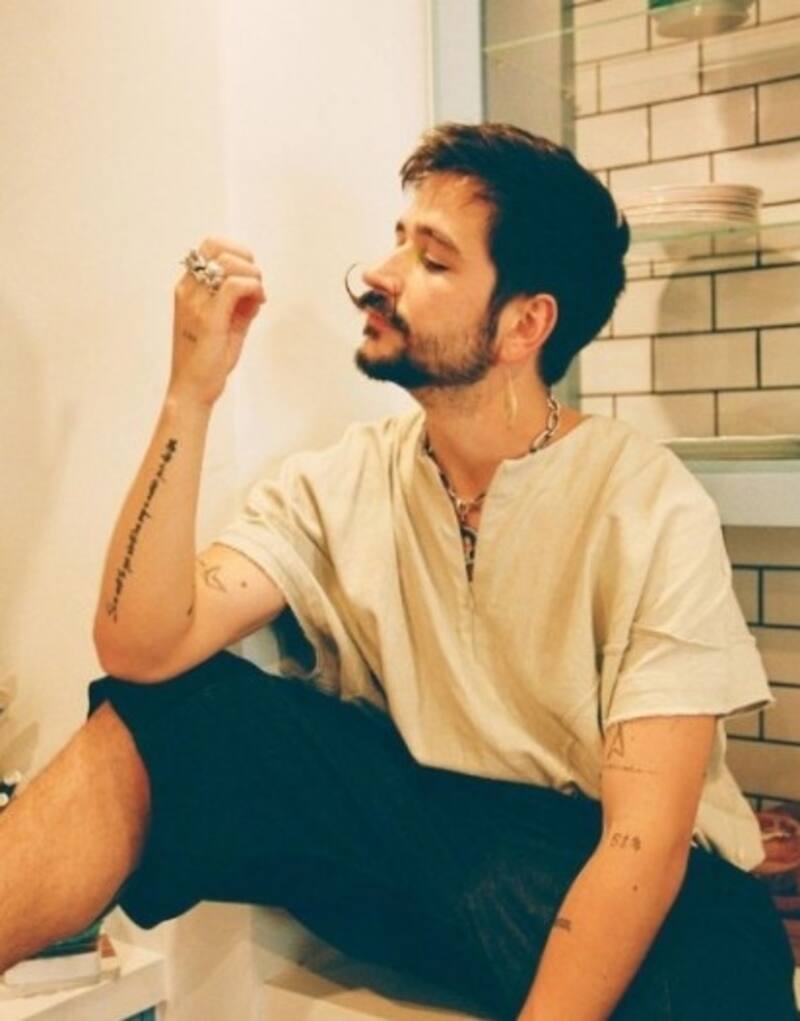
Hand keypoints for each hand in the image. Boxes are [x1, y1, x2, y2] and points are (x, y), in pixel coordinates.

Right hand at [170, 236, 266, 405]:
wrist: (192, 389)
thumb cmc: (207, 361)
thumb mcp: (226, 325)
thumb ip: (240, 305)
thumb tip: (257, 291)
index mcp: (187, 289)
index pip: (209, 246)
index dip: (236, 251)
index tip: (249, 274)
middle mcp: (188, 291)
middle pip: (217, 246)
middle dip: (246, 260)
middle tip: (256, 284)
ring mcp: (196, 303)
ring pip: (227, 263)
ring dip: (252, 275)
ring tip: (257, 297)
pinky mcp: (209, 318)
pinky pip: (234, 286)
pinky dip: (253, 288)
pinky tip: (258, 303)